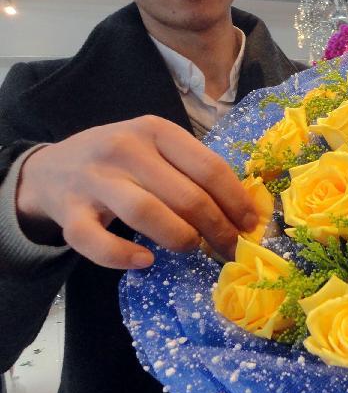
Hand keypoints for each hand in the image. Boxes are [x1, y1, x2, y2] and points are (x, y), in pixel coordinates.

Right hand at [15, 115, 257, 269]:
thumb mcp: (157, 150)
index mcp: (156, 131)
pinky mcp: (69, 211)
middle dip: (218, 229)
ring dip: (180, 238)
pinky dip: (122, 256)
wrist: (51, 169)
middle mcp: (125, 149)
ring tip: (193, 248)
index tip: (251, 225)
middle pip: (186, 196)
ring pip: (148, 213)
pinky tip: (144, 261)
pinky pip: (95, 241)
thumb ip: (192, 170)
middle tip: (230, 249)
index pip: (210, 168)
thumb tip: (243, 211)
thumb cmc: (121, 162)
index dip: (236, 201)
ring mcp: (95, 179)